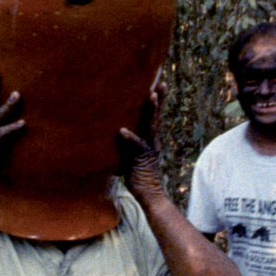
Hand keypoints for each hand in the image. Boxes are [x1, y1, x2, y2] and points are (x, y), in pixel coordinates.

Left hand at [117, 82, 165, 203]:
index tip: (157, 84)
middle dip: (158, 99)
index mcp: (150, 139)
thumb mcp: (129, 155)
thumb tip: (114, 132)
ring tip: (150, 95)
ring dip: (151, 110)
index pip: (153, 117)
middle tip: (161, 82)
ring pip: (151, 126)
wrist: (148, 193)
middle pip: (156, 116)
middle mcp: (152, 141)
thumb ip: (125, 143)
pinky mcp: (143, 158)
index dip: (156, 101)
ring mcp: (149, 149)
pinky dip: (130, 138)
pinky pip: (137, 146)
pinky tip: (122, 130)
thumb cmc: (136, 175)